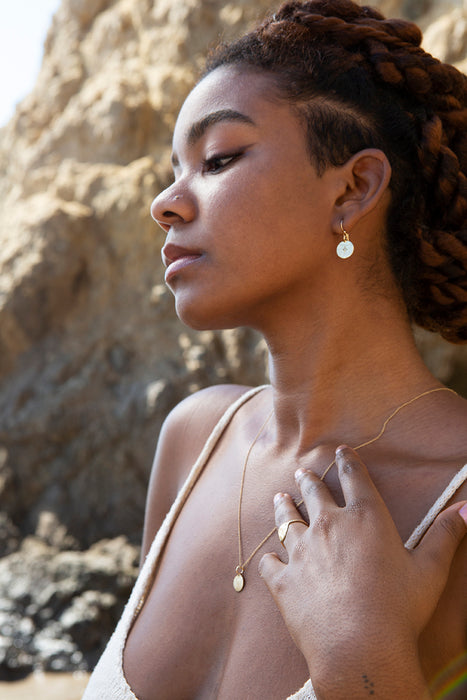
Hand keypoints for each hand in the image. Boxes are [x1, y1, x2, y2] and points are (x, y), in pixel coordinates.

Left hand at [258, 446, 466, 698]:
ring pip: (287, 520)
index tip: (340, 450)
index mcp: (365, 518)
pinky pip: (270, 563)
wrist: (358, 647)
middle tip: (303, 473)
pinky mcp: (283, 579)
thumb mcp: (430, 570)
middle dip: (309, 481)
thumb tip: (466, 507)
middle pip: (315, 494)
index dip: (347, 461)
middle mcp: (329, 525)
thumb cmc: (399, 608)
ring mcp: (302, 551)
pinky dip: (270, 559)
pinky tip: (269, 558)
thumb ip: (445, 535)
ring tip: (280, 499)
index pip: (354, 478)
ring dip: (284, 508)